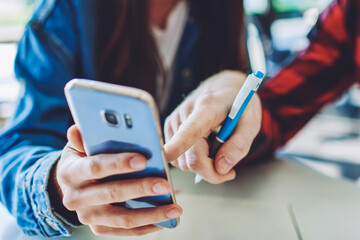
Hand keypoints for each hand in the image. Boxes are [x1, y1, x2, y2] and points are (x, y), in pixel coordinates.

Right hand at [52, 125, 181, 235]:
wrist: (69, 188)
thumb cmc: (81, 161)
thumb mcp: (77, 146)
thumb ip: (82, 139)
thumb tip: (78, 129)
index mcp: (71, 173)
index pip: (95, 167)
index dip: (119, 163)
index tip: (143, 160)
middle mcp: (76, 199)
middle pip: (112, 194)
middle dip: (140, 188)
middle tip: (164, 184)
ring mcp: (89, 217)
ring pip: (123, 218)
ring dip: (151, 214)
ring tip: (174, 207)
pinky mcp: (100, 229)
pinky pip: (127, 231)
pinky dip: (148, 226)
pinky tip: (167, 219)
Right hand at [164, 70, 261, 183]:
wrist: (224, 87)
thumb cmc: (240, 104)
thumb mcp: (252, 122)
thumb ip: (239, 145)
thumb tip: (221, 168)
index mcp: (207, 107)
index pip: (190, 129)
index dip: (178, 144)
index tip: (168, 154)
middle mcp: (185, 113)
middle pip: (189, 158)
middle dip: (210, 171)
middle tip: (229, 169)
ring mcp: (174, 120)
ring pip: (182, 162)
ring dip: (202, 166)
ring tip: (217, 151)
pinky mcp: (170, 127)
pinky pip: (178, 158)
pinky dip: (193, 160)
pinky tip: (205, 147)